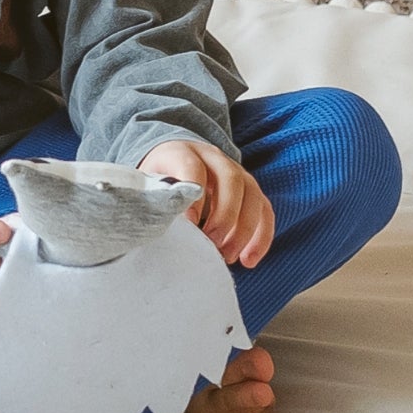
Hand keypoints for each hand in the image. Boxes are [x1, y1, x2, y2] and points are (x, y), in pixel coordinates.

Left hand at [141, 139, 273, 268]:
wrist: (172, 161)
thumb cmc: (158, 180)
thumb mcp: (148, 184)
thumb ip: (154, 201)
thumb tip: (155, 230)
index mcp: (182, 152)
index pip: (192, 166)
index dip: (194, 193)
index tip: (189, 223)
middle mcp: (214, 158)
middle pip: (231, 179)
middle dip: (225, 216)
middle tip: (212, 244)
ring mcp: (236, 171)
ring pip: (253, 194)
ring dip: (244, 230)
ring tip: (227, 256)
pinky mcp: (250, 190)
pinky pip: (265, 210)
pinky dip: (261, 237)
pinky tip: (248, 261)